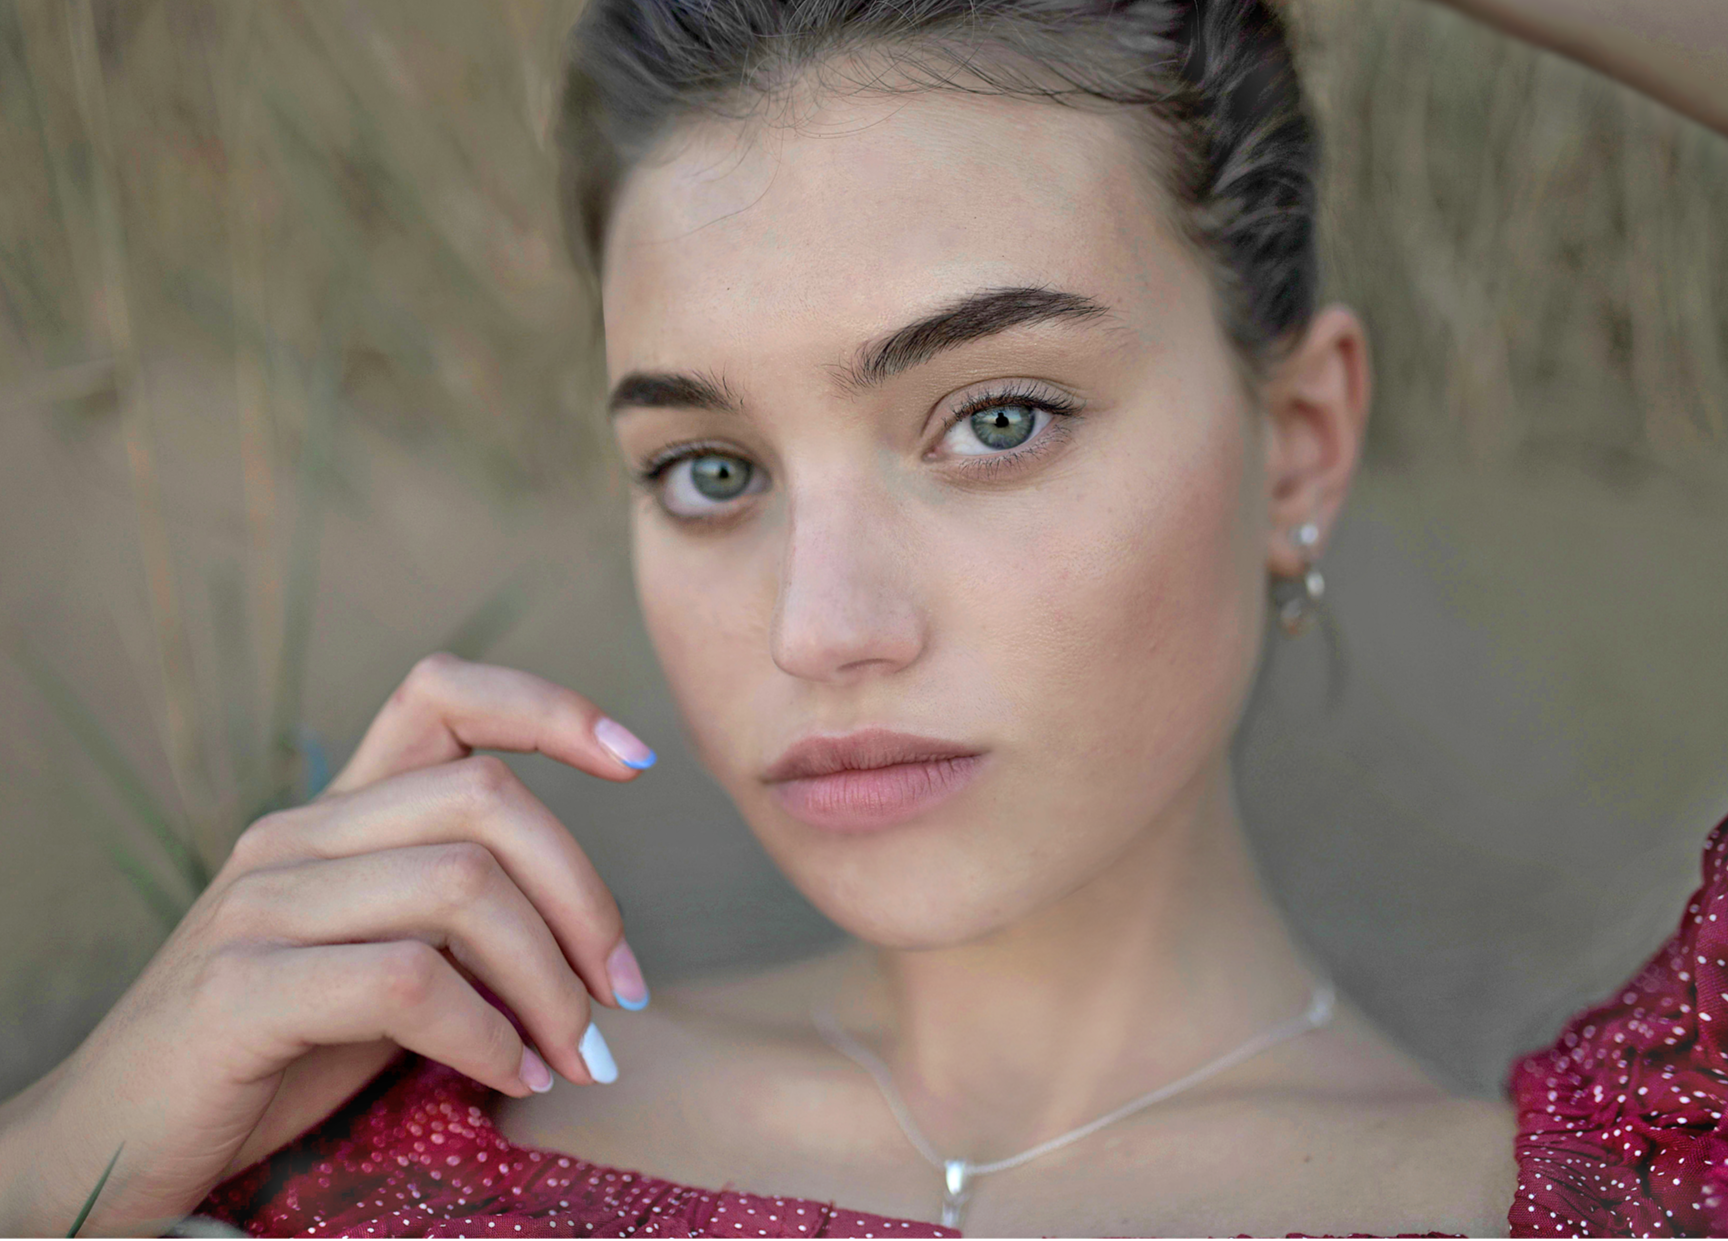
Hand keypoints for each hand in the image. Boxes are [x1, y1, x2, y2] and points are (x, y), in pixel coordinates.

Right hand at [0, 654, 656, 1235]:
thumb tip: (589, 938)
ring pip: (463, 888)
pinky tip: (508, 1078)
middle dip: (585, 898)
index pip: (441, 694)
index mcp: (334, 814)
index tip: (639, 759)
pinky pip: (409, 980)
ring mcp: (261, 904)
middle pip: (487, 800)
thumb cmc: (273, 1055)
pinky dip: (485, 1035)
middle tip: (622, 996)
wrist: (115, 1141)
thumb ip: (459, 925)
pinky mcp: (240, 987)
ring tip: (574, 1057)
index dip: (548, 707)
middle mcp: (296, 835)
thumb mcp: (380, 967)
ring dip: (550, 984)